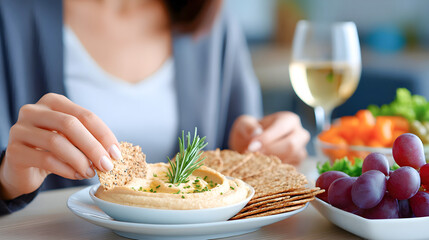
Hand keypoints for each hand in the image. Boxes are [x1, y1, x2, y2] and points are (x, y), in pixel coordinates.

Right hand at [0, 93, 120, 199]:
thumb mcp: (73, 139)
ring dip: (80, 160)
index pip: (85, 115)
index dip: (104, 134)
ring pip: (57, 142)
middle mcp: (34, 110)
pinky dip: (66, 169)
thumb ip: (90, 139)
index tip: (116, 153)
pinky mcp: (13, 151)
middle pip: (71, 125)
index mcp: (53, 102)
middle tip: (107, 165)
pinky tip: (76, 175)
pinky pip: (45, 159)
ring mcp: (20, 129)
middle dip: (93, 147)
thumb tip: (113, 153)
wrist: (23, 168)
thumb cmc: (53, 150)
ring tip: (91, 172)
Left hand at [229, 112, 309, 164]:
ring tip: (256, 160)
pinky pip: (289, 171)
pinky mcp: (297, 166)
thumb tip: (256, 132)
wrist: (250, 146)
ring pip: (291, 159)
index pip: (281, 128)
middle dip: (270, 152)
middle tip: (253, 155)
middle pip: (291, 145)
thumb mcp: (244, 124)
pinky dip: (274, 171)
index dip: (267, 138)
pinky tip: (262, 167)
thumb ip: (248, 126)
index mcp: (289, 120)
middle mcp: (299, 134)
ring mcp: (300, 151)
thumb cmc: (249, 132)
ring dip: (271, 162)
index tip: (251, 147)